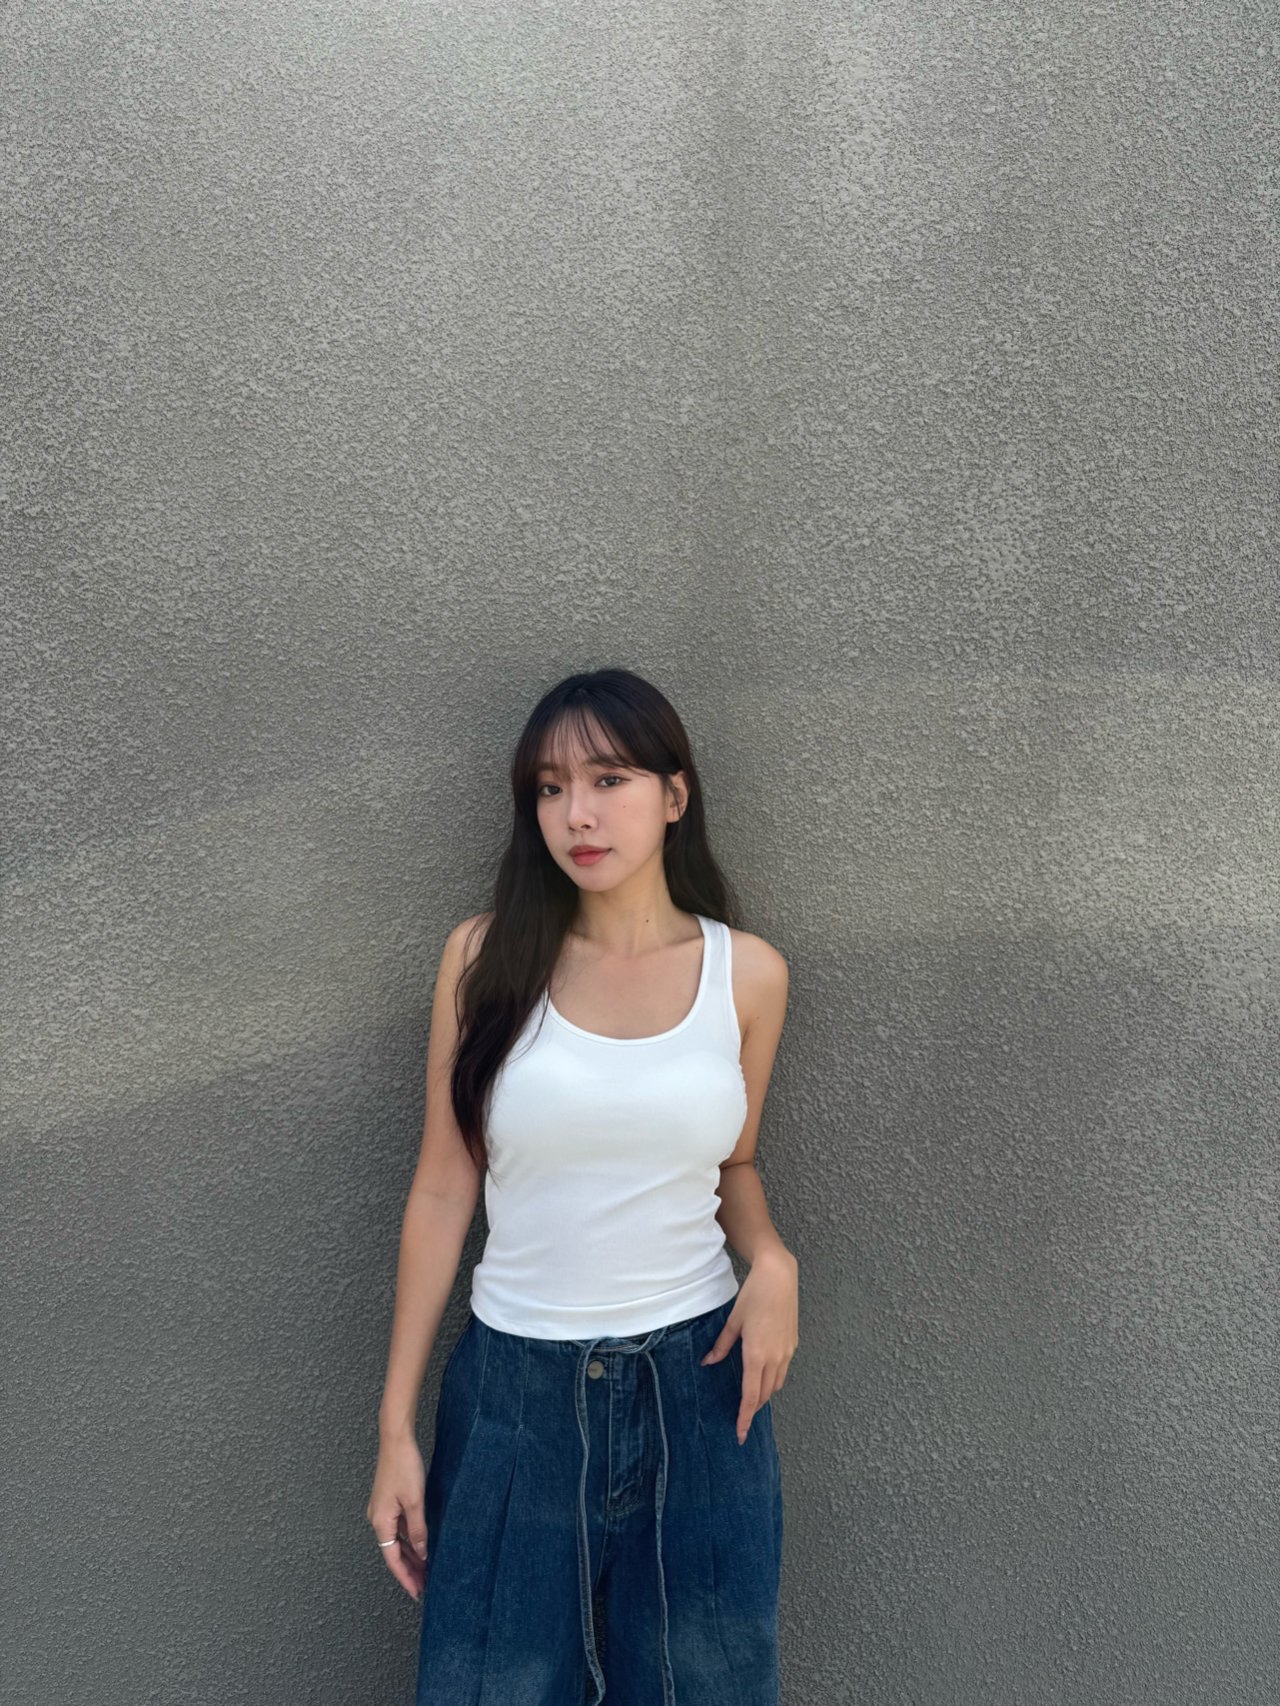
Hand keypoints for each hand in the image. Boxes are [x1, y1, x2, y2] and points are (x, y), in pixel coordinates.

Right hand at [367, 1431, 428, 1600]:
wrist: (396, 1440)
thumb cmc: (404, 1467)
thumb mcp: (415, 1502)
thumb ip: (419, 1530)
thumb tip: (422, 1553)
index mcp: (381, 1522)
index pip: (393, 1559)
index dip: (405, 1577)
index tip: (417, 1592)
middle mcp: (378, 1519)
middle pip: (393, 1552)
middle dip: (408, 1569)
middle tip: (425, 1585)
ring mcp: (382, 1510)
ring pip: (396, 1540)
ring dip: (410, 1555)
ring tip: (425, 1570)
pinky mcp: (388, 1502)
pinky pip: (398, 1528)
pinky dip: (409, 1539)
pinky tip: (421, 1544)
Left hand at [700, 1247, 798, 1444]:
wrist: (780, 1277)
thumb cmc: (754, 1296)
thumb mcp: (733, 1321)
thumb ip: (721, 1345)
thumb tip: (708, 1362)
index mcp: (756, 1354)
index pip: (750, 1395)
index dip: (745, 1417)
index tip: (740, 1433)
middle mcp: (774, 1358)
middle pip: (764, 1394)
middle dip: (753, 1409)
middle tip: (741, 1420)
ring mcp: (786, 1352)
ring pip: (776, 1384)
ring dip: (764, 1395)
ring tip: (751, 1401)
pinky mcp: (792, 1344)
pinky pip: (782, 1371)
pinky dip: (773, 1380)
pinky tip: (763, 1376)